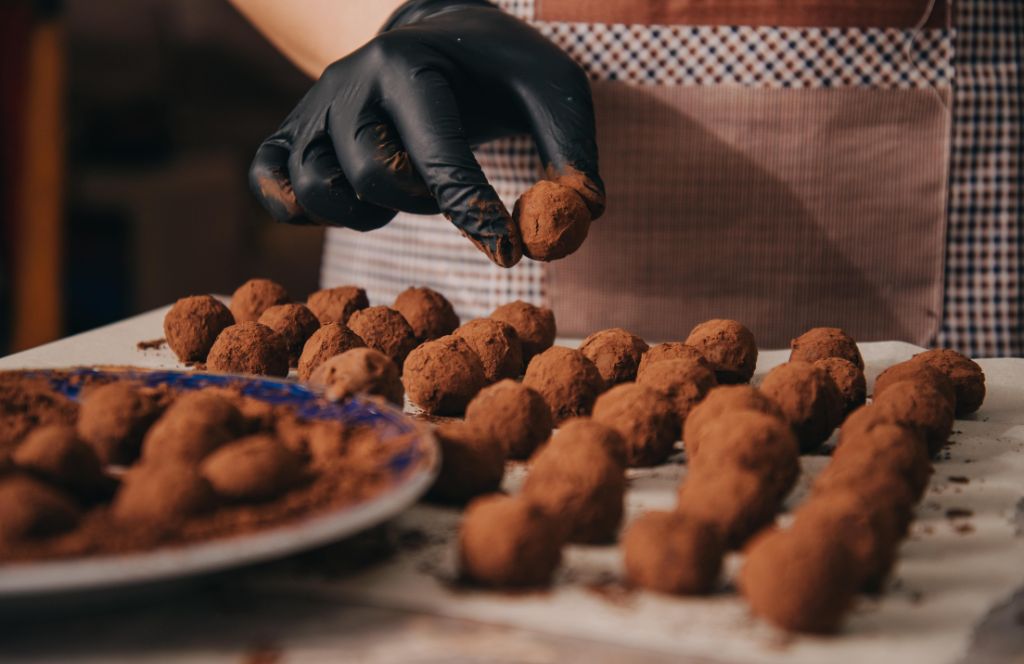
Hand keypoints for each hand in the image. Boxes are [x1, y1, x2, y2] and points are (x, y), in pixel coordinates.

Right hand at [249, 0, 603, 267]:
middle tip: (448, 191)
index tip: (509, 252)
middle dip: (423, 202)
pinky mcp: (288, 132)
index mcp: (411, 61)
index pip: (436, 152)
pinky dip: (300, 208)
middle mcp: (350, 79)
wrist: (436, 35)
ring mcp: (313, 107)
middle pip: (372, 174)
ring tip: (404, 191)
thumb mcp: (550, 90)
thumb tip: (584, 213)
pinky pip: (270, 187)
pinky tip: (350, 200)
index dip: (474, 212)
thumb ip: (572, 149)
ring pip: (318, 187)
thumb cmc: (498, 70)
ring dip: (367, 212)